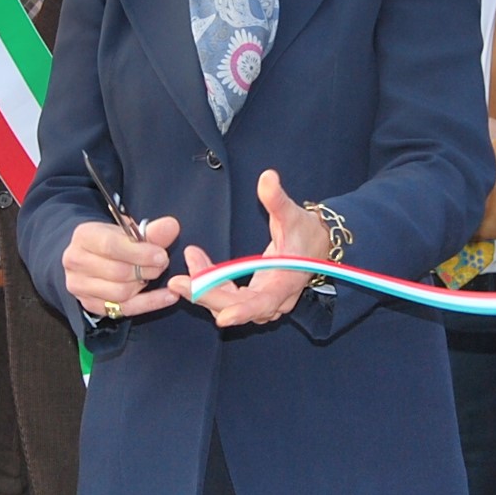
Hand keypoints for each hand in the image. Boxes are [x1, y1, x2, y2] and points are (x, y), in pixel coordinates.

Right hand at [64, 216, 180, 320]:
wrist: (91, 255)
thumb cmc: (112, 240)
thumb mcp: (128, 229)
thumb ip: (150, 230)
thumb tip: (171, 227)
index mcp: (84, 237)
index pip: (110, 246)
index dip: (139, 252)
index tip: (161, 254)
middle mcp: (76, 262)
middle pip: (117, 272)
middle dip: (146, 269)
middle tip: (162, 263)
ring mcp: (80, 286)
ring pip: (120, 293)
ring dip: (144, 285)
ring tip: (155, 274)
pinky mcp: (90, 305)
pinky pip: (125, 309)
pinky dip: (151, 303)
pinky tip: (168, 296)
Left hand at [174, 170, 324, 327]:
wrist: (316, 246)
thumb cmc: (305, 231)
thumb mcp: (293, 214)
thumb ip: (277, 199)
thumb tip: (267, 176)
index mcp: (286, 283)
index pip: (265, 302)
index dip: (244, 310)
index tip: (223, 317)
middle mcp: (275, 299)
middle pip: (238, 306)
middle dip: (207, 296)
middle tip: (179, 283)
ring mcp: (263, 301)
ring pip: (229, 304)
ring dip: (205, 288)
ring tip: (189, 260)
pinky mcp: (253, 298)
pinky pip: (227, 297)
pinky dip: (210, 284)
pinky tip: (196, 264)